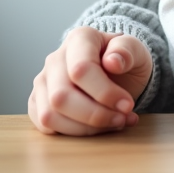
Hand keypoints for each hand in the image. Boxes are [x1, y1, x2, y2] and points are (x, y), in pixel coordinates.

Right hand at [28, 28, 151, 135]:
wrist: (118, 71)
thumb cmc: (125, 59)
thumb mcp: (136, 50)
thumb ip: (127, 51)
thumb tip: (112, 62)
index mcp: (79, 39)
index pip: (80, 70)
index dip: (104, 93)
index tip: (127, 105)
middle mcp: (54, 59)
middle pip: (61, 96)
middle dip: (95, 115)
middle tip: (122, 118)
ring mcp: (43, 82)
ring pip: (50, 115)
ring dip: (85, 128)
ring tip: (114, 124)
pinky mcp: (38, 103)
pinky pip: (46, 126)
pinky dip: (74, 134)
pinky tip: (98, 129)